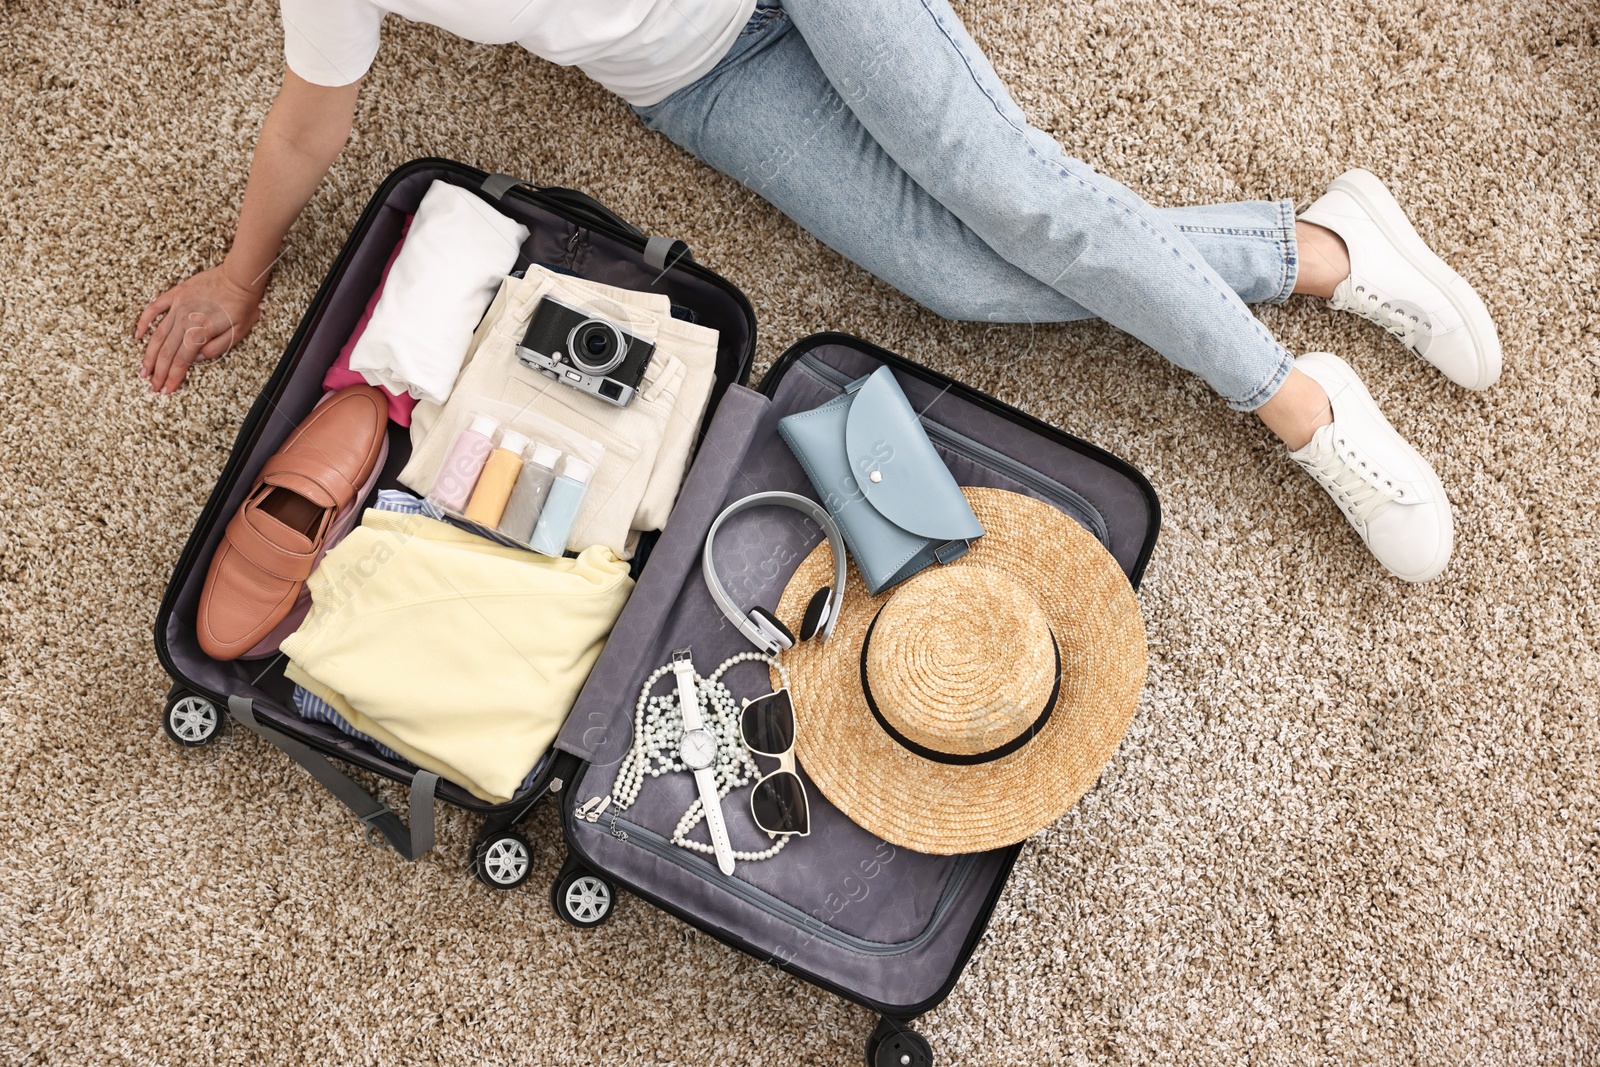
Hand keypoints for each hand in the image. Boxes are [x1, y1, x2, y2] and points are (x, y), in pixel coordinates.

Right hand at [135, 264, 264, 393]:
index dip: (173, 377)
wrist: (240, 277)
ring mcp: (178, 306)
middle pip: (167, 351)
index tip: (166, 389)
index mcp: (201, 331)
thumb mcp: (238, 333)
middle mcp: (185, 319)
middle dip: (158, 372)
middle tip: (152, 386)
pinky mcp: (176, 294)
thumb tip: (194, 359)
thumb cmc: (242, 305)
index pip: (182, 361)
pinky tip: (137, 336)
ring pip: (158, 334)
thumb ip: (215, 349)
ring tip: (143, 370)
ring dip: (149, 354)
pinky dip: (144, 322)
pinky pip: (154, 308)